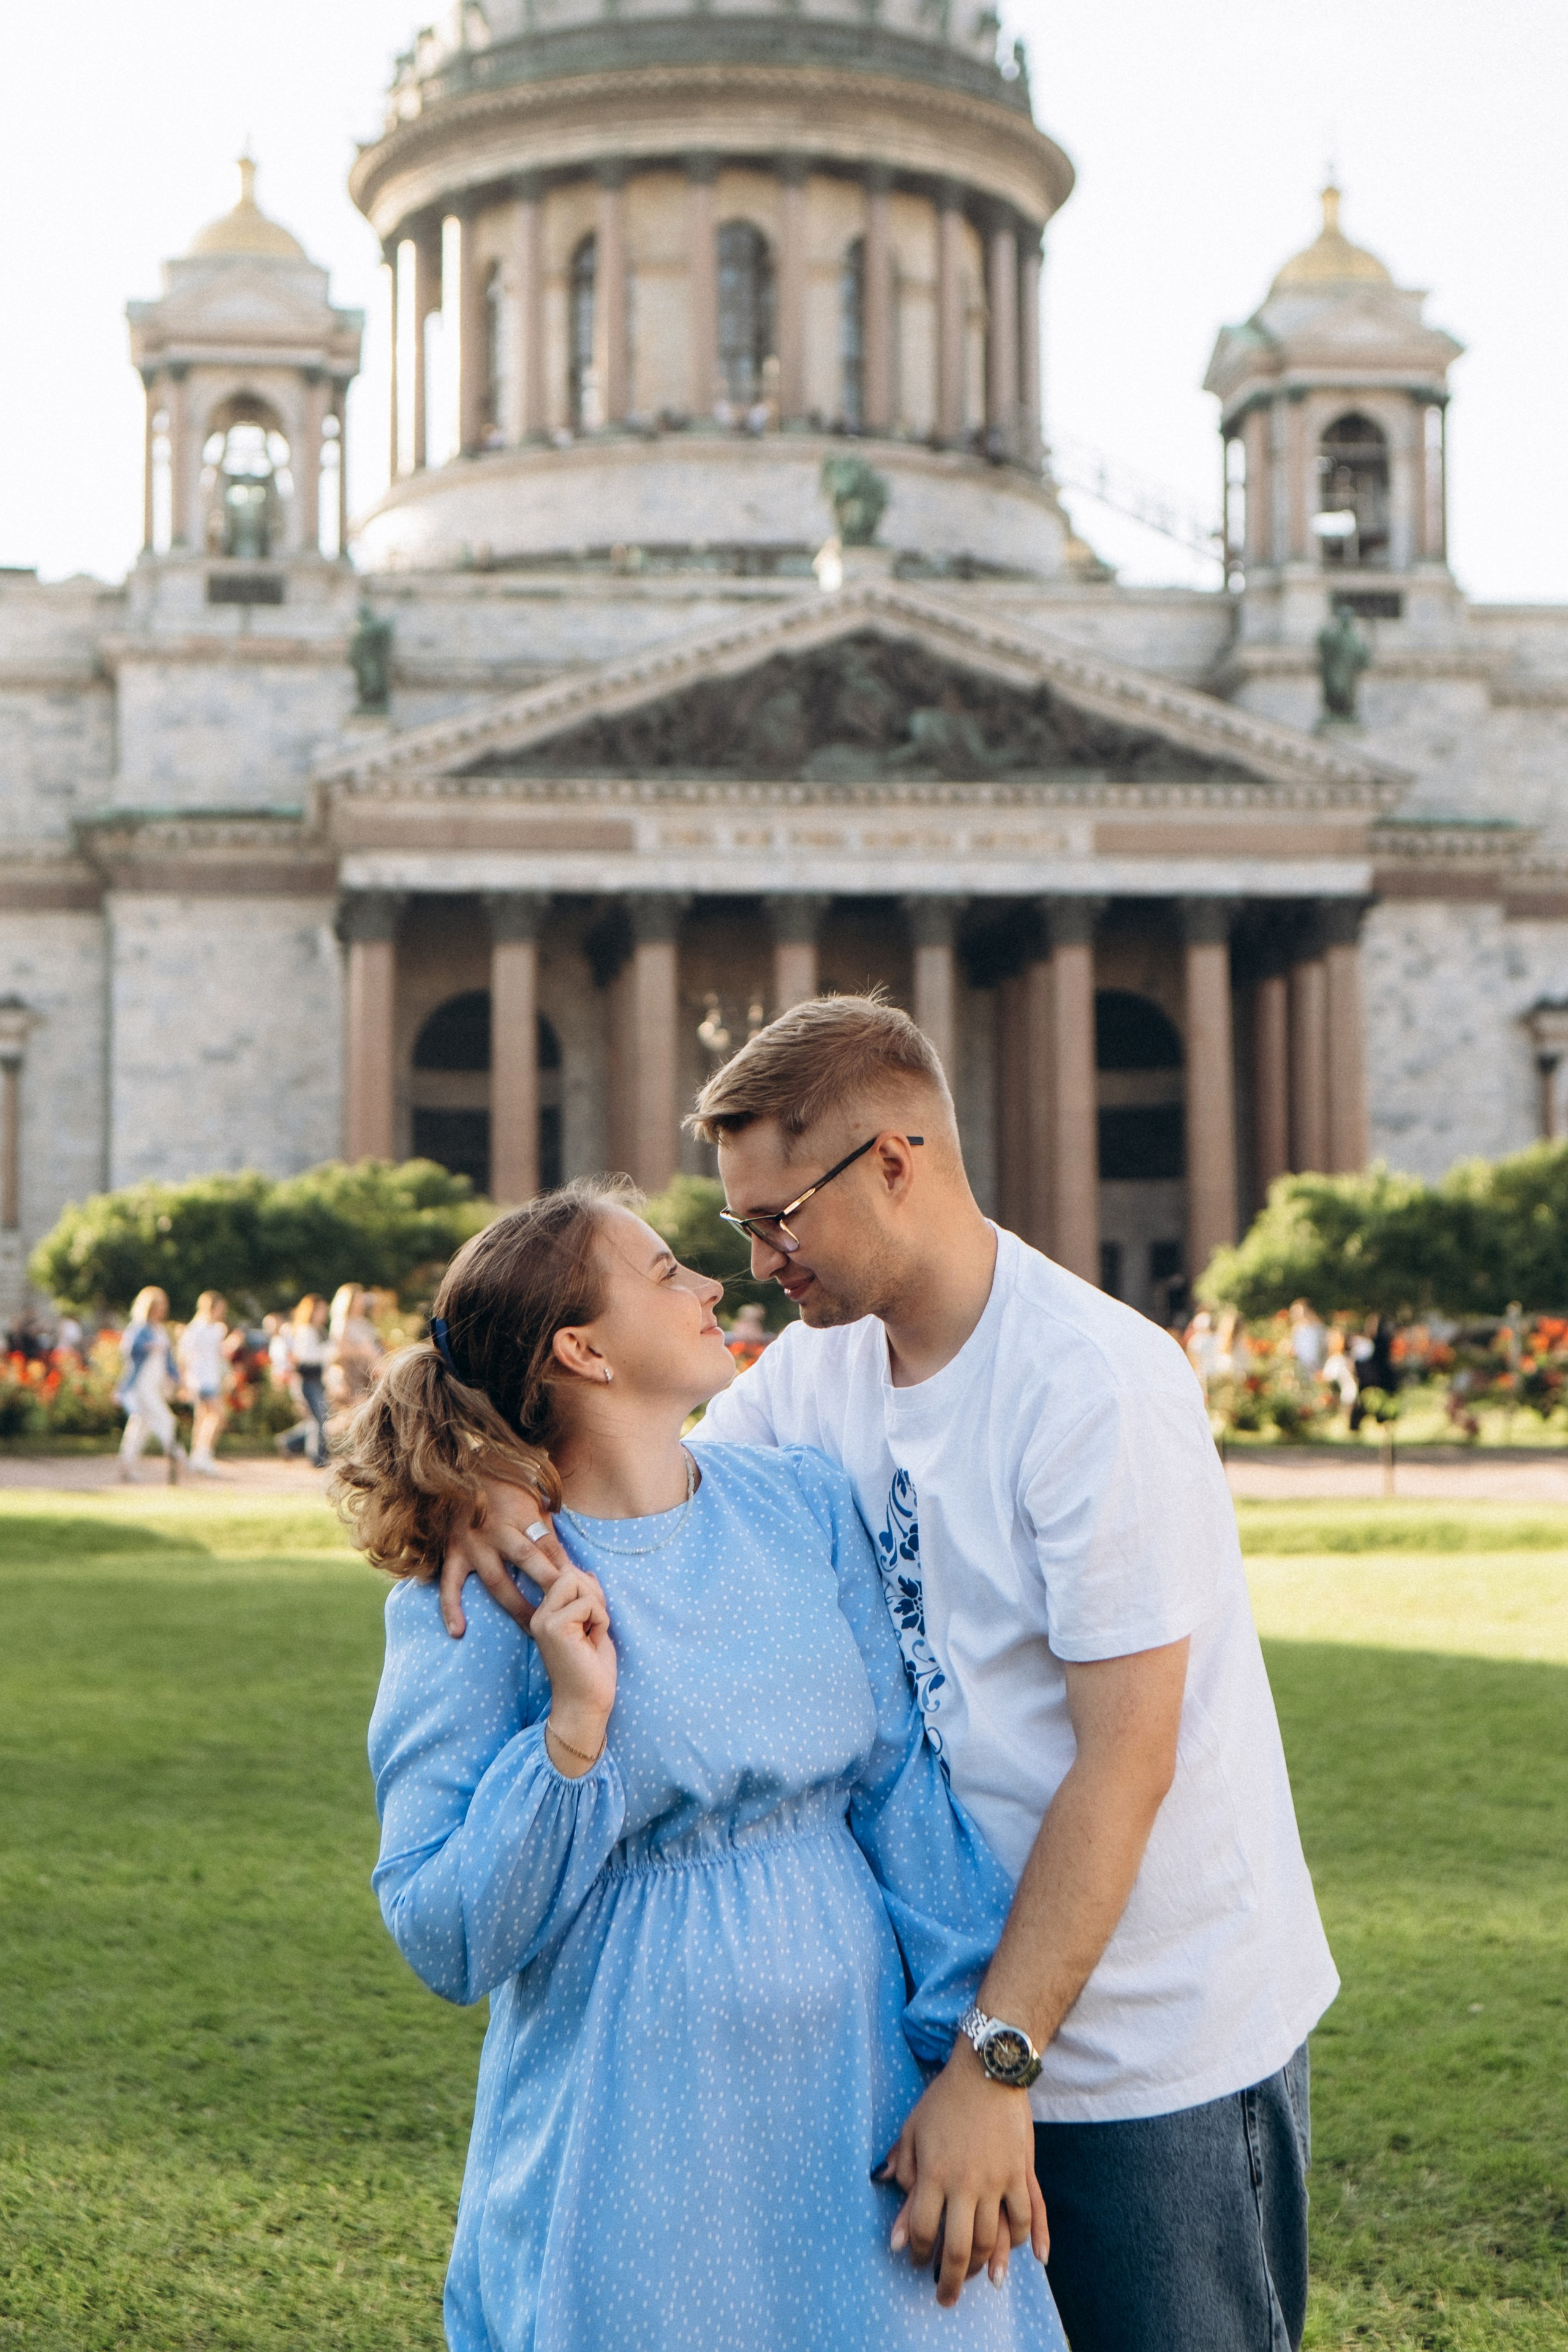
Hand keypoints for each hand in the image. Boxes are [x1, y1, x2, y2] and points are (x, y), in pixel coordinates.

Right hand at [439, 1477, 573, 1636]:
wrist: (463, 1467)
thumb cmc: (506, 1485)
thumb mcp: (532, 1499)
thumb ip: (547, 1528)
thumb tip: (568, 1561)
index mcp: (521, 1514)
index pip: (547, 1545)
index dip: (564, 1568)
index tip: (580, 1589)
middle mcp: (497, 1530)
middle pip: (527, 1562)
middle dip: (547, 1588)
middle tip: (565, 1615)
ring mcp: (472, 1543)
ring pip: (496, 1582)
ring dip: (515, 1607)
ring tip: (532, 1630)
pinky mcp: (452, 1551)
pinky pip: (449, 1584)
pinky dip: (451, 1608)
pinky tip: (457, 1631)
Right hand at [530, 1563, 615, 1769]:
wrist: (586, 1705)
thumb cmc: (592, 1669)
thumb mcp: (591, 1624)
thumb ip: (585, 1598)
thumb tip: (586, 1571)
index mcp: (546, 1613)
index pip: (565, 1573)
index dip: (589, 1587)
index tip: (594, 1617)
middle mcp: (540, 1614)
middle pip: (571, 1572)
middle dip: (594, 1594)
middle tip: (595, 1626)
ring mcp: (544, 1620)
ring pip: (578, 1582)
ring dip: (597, 1607)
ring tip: (593, 1634)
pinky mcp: (555, 1627)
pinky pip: (589, 1604)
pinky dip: (601, 1621)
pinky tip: (593, 1641)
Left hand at [880, 2040, 1044, 2307]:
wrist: (987, 2071)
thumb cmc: (944, 2100)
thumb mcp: (912, 2130)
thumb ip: (902, 2170)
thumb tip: (892, 2212)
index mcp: (934, 2174)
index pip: (924, 2230)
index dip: (918, 2252)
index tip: (916, 2260)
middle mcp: (966, 2183)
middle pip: (959, 2247)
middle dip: (950, 2280)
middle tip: (946, 2298)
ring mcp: (997, 2179)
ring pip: (994, 2239)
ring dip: (986, 2265)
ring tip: (979, 2280)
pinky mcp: (1021, 2172)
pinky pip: (1029, 2214)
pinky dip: (1031, 2239)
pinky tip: (1031, 2258)